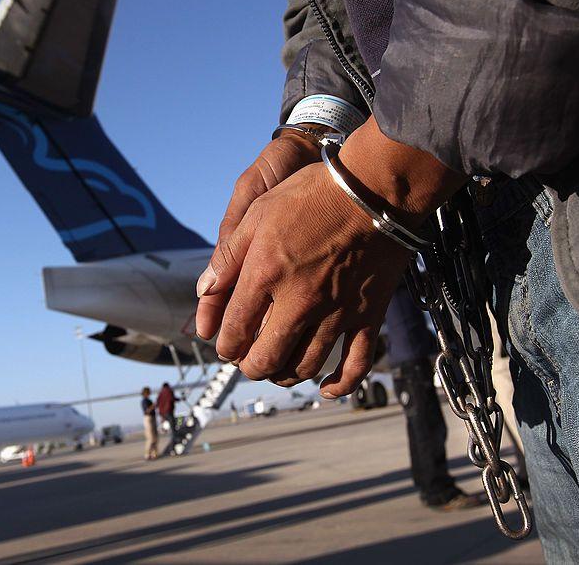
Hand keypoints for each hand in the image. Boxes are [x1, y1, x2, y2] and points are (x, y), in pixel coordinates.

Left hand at [195, 119, 464, 395]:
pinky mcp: (367, 315)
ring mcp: (335, 312)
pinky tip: (326, 389)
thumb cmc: (313, 193)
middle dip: (251, 367)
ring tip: (278, 371)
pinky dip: (340, 384)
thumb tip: (204, 291)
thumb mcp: (258, 212)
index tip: (225, 347)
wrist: (375, 188)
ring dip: (286, 375)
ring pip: (305, 365)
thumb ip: (228, 255)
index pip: (234, 330)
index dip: (225, 346)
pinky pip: (356, 364)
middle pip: (267, 357)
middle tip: (248, 364)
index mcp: (265, 275)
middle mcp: (298, 302)